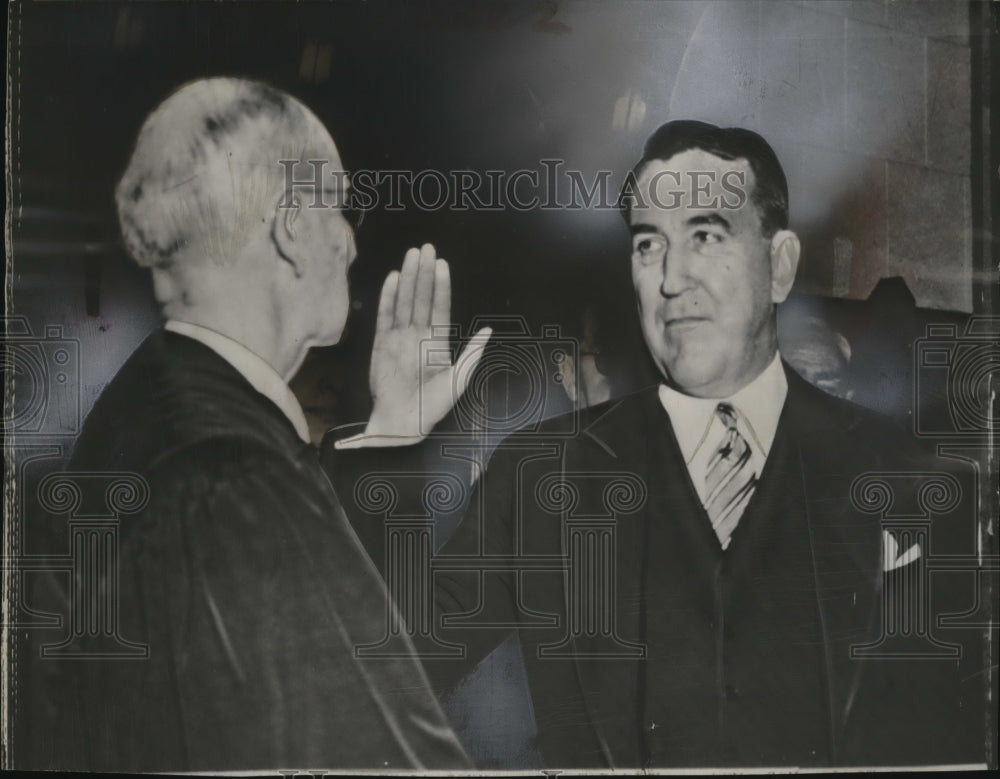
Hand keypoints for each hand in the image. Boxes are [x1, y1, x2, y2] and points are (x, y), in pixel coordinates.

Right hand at [336, 243, 491, 448]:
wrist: (403, 423)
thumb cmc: (432, 406)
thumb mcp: (458, 380)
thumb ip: (472, 354)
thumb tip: (488, 330)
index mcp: (437, 342)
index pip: (440, 307)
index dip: (441, 285)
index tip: (442, 264)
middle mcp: (417, 335)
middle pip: (421, 298)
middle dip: (424, 273)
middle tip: (426, 247)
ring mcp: (399, 338)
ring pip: (404, 302)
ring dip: (408, 278)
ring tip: (412, 255)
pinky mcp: (382, 344)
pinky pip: (386, 316)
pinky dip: (389, 297)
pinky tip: (393, 279)